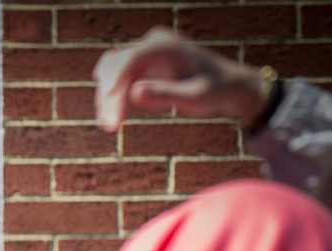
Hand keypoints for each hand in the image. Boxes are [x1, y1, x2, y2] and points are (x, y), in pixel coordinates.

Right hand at [94, 27, 265, 132]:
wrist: (225, 84)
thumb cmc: (213, 90)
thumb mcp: (194, 97)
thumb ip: (165, 94)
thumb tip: (135, 93)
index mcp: (166, 46)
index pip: (129, 59)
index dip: (114, 84)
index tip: (111, 112)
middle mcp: (152, 43)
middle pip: (114, 65)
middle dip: (109, 96)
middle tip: (110, 127)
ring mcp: (144, 52)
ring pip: (110, 72)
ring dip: (106, 98)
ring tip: (110, 126)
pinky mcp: (140, 64)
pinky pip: (117, 78)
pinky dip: (113, 98)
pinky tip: (116, 119)